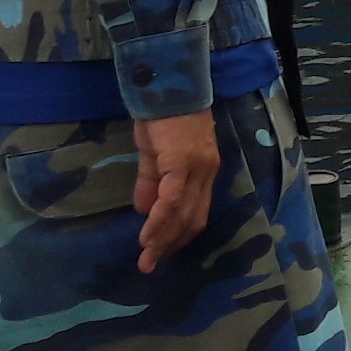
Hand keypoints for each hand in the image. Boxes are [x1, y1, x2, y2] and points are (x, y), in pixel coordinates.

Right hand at [132, 109, 217, 273]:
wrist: (165, 84)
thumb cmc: (160, 114)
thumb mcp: (154, 152)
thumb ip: (151, 182)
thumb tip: (144, 211)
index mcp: (203, 170)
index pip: (196, 211)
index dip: (178, 234)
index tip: (160, 252)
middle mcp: (206, 172)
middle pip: (193, 218)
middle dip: (171, 245)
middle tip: (150, 265)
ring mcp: (196, 168)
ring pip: (183, 214)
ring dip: (163, 240)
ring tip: (147, 259)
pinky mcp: (182, 163)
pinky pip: (171, 201)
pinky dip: (159, 222)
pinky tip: (147, 237)